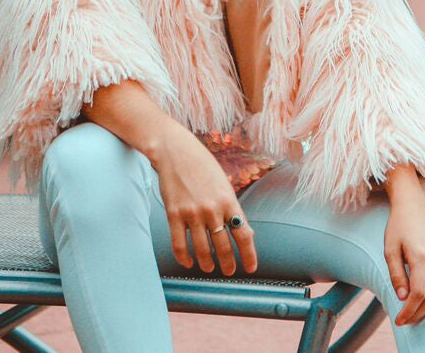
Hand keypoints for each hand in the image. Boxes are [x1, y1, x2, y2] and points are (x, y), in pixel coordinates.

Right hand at [147, 122, 257, 276]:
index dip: (249, 254)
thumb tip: (242, 231)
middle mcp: (212, 209)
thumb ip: (232, 208)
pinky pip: (179, 244)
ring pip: (202, 249)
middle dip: (228, 263)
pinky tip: (189, 262)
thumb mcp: (224, 185)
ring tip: (209, 269)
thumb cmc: (204, 166)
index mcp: (229, 201)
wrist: (177, 152)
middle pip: (223, 245)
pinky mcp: (174, 214)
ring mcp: (192, 213)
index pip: (243, 234)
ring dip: (207, 263)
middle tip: (230, 272)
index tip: (251, 268)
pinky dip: (184, 257)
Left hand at [383, 171, 424, 326]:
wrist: (413, 207)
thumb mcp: (390, 251)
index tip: (399, 320)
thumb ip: (396, 276)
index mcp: (421, 256)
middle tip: (406, 320)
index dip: (408, 311)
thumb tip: (403, 298)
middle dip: (418, 314)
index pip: (417, 294)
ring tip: (414, 311)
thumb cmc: (397, 228)